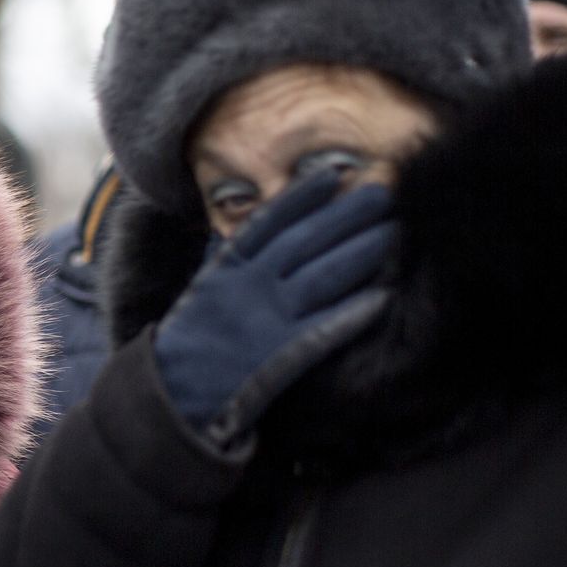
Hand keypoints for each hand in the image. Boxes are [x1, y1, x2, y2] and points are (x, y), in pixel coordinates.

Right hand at [152, 170, 395, 448]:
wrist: (174, 393)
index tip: (333, 173)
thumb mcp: (203, 288)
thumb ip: (225, 257)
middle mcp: (249, 287)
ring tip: (392, 233)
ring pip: (322, 279)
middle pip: (305, 242)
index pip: (270, 222)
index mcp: (228, 267)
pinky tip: (381, 297)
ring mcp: (266, 320)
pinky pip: (323, 331)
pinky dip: (350, 314)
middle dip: (346, 215)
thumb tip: (241, 226)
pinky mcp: (280, 356)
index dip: (303, 196)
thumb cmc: (192, 338)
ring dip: (360, 254)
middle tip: (383, 193)